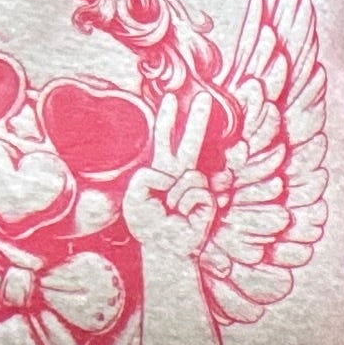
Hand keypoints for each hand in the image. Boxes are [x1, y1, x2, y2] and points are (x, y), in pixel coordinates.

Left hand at [123, 85, 219, 259]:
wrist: (166, 247)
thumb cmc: (149, 223)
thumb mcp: (134, 199)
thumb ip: (145, 177)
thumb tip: (176, 174)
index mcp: (162, 168)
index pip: (164, 138)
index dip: (168, 117)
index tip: (172, 97)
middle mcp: (182, 172)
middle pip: (191, 140)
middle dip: (199, 118)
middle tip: (206, 97)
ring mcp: (197, 184)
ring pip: (189, 175)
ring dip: (176, 197)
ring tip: (173, 211)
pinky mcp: (209, 198)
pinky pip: (198, 191)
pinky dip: (188, 205)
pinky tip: (187, 216)